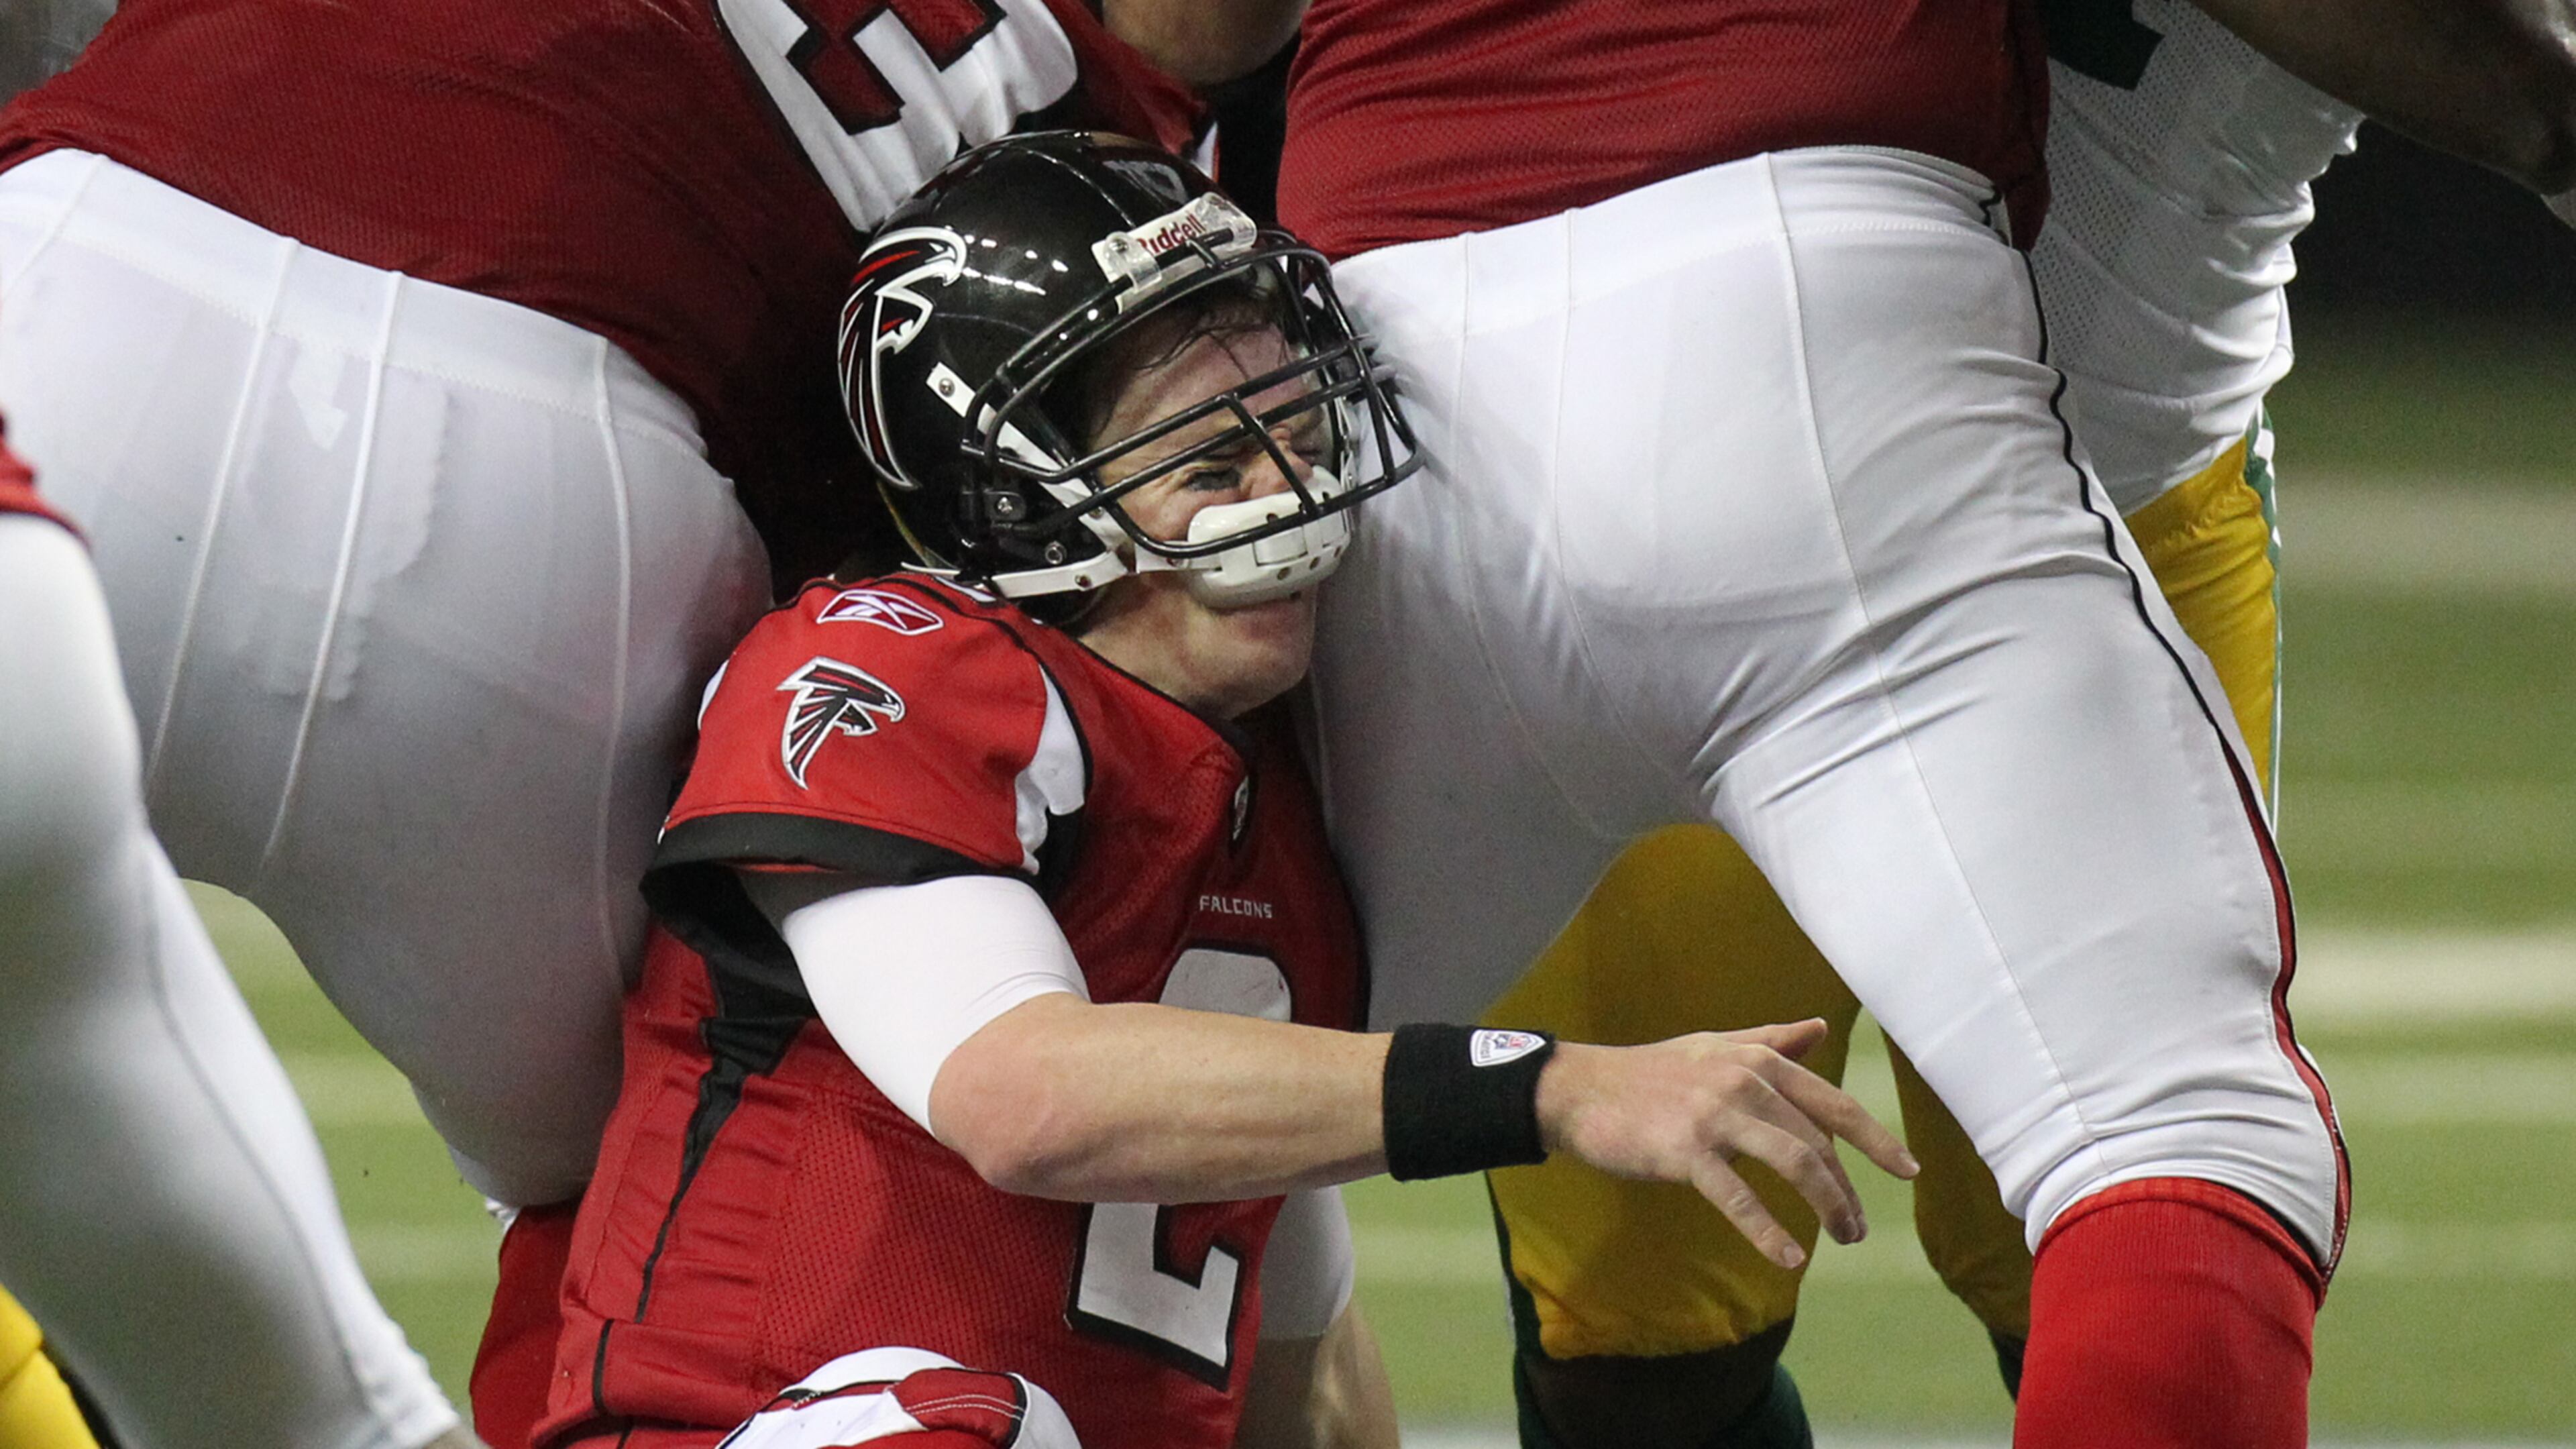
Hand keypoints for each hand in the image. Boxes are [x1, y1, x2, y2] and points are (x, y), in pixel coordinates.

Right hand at [1533, 1019, 1918, 1269]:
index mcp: (1757, 1059)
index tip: (1908, 1170)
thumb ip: (1770, 1041)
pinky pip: (1738, 1196)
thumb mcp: (1715, 1048)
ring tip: (1840, 1239)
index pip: (1832, 1102)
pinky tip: (1790, 1257)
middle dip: (1845, 1191)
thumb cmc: (1650, 1072)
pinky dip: (1768, 1231)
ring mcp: (1715, 1115)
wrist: (1580, 1089)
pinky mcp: (1685, 1150)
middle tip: (1855, 1229)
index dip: (1875, 1139)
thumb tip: (1819, 1026)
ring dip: (1827, 1205)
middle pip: (1817, 1142)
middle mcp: (1744, 1081)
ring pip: (1794, 1161)